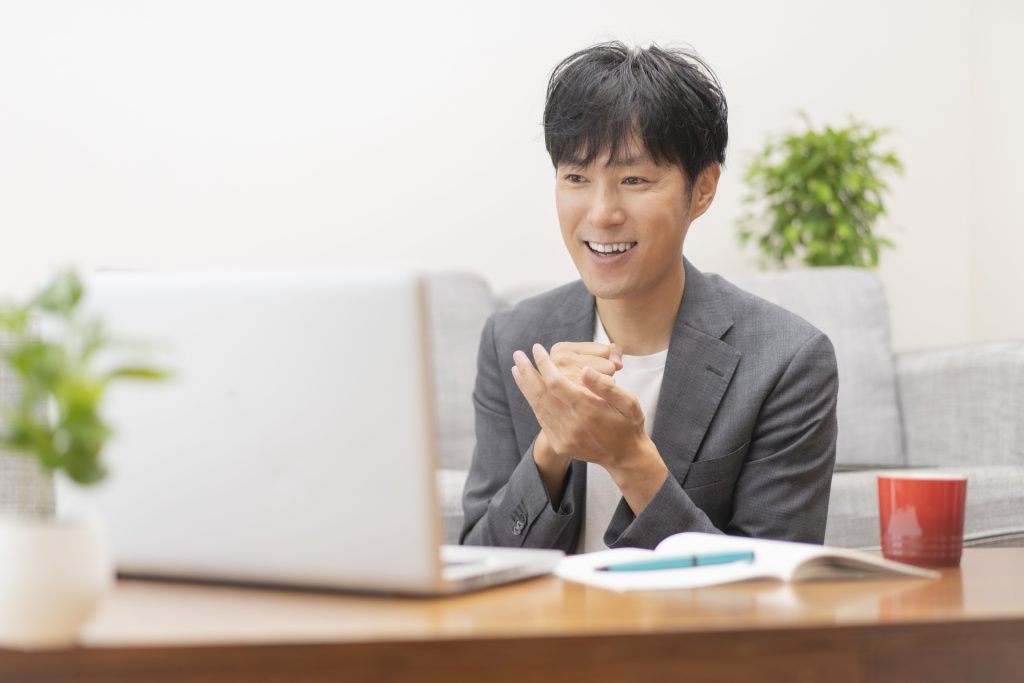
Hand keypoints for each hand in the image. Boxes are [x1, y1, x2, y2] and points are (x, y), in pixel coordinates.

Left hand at [512, 344, 667, 512]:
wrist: (626, 456)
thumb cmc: (629, 424)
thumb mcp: (628, 402)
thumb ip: (607, 385)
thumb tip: (585, 369)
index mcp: (588, 410)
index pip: (556, 382)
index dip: (544, 364)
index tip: (537, 349)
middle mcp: (572, 424)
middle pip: (541, 393)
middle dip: (527, 372)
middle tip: (518, 354)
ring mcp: (564, 437)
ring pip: (538, 406)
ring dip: (525, 386)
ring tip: (516, 369)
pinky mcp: (560, 444)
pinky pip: (542, 419)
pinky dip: (533, 402)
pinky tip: (528, 390)